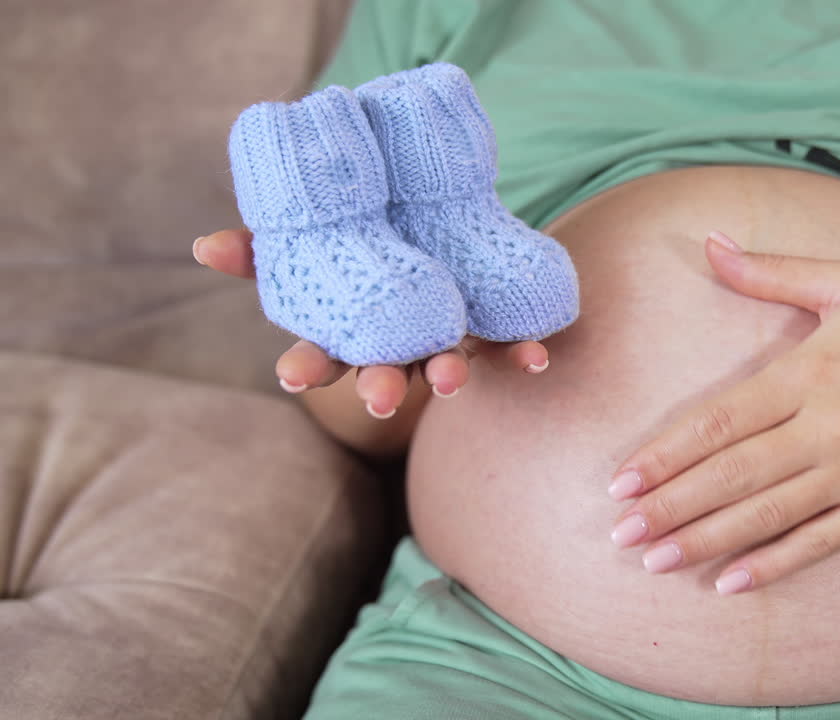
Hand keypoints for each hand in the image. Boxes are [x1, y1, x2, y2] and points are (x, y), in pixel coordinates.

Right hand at [192, 229, 549, 416]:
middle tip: (378, 397)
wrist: (447, 230)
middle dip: (382, 385)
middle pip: (384, 370)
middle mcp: (397, 342)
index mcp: (351, 326)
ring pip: (444, 363)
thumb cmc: (368, 240)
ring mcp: (445, 338)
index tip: (290, 377)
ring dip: (448, 373)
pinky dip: (523, 352)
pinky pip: (509, 344)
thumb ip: (264, 244)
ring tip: (451, 379)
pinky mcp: (492, 328)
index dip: (307, 365)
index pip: (321, 351)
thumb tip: (202, 246)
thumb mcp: (319, 233)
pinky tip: (537, 360)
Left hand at [608, 232, 839, 594]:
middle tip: (620, 533)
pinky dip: (775, 564)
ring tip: (654, 561)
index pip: (720, 421)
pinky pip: (822, 542)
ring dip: (706, 540)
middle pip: (732, 474)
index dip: (665, 453)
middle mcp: (829, 425)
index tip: (621, 480)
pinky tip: (731, 583)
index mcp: (810, 371)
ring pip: (768, 514)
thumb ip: (773, 272)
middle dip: (670, 506)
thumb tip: (711, 243)